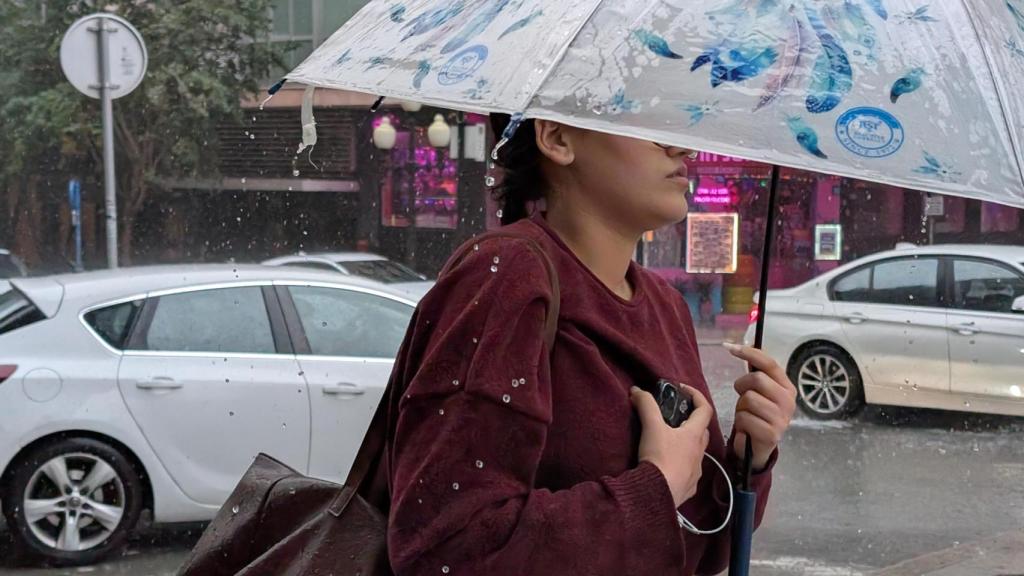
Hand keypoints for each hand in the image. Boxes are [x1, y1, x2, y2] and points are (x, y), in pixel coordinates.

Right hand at [631, 384, 713, 507]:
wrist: (658, 494)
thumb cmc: (659, 457)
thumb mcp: (651, 427)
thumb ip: (646, 405)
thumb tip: (637, 390)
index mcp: (694, 435)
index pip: (705, 409)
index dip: (696, 395)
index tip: (683, 391)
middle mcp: (699, 452)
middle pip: (702, 431)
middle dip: (692, 422)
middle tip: (675, 418)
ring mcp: (696, 472)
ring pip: (696, 452)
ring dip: (687, 444)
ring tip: (669, 443)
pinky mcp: (689, 487)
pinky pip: (689, 472)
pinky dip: (681, 465)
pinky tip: (668, 466)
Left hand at [725, 343, 796, 470]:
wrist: (758, 448)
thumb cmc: (757, 416)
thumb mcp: (759, 393)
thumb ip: (756, 374)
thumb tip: (741, 347)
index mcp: (787, 388)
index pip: (769, 363)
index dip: (749, 352)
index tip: (729, 347)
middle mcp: (789, 401)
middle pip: (757, 379)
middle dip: (742, 386)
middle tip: (743, 397)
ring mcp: (782, 418)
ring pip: (748, 399)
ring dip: (741, 408)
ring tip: (747, 416)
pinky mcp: (772, 434)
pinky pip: (745, 418)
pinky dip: (741, 423)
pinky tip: (747, 429)